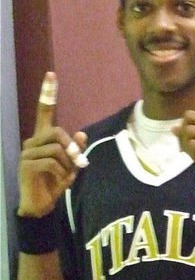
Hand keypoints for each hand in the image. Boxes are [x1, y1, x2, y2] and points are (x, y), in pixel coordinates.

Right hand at [18, 72, 87, 217]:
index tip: (51, 74)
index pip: (44, 111)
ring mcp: (27, 153)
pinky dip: (62, 173)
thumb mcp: (70, 166)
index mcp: (42, 139)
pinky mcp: (26, 165)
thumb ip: (75, 150)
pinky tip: (60, 182)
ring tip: (66, 177)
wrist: (41, 205)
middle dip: (72, 147)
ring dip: (68, 165)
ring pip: (57, 148)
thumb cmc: (54, 184)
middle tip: (80, 163)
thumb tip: (81, 133)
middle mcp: (32, 142)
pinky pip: (52, 162)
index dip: (48, 93)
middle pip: (57, 131)